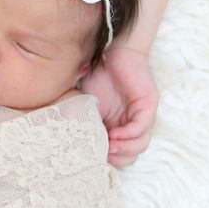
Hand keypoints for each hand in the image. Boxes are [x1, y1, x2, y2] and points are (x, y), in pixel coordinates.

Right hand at [80, 46, 158, 167]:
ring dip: (123, 150)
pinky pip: (141, 128)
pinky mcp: (147, 106)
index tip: (91, 157)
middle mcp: (130, 123)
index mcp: (115, 124)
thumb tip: (61, 137)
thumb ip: (76, 116)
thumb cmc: (94, 72)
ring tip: (109, 148)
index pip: (117, 153)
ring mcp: (140, 116)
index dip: (105, 159)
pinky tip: (114, 134)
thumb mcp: (81, 100)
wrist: (111, 48)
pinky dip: (128, 135)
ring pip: (139, 145)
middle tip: (101, 156)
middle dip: (116, 159)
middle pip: (130, 155)